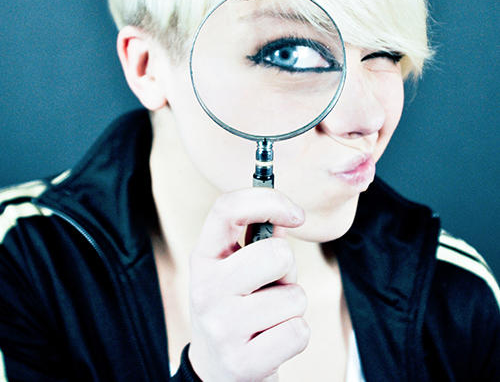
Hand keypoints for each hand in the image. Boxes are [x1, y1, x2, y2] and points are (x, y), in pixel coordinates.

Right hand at [188, 188, 309, 381]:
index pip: (226, 208)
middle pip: (277, 253)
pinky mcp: (241, 362)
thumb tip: (286, 214)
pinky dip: (295, 334)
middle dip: (289, 268)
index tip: (296, 215)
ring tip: (269, 316)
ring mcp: (221, 326)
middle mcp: (205, 288)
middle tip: (274, 284)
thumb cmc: (234, 306)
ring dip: (292, 306)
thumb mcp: (234, 269)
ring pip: (294, 297)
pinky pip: (299, 332)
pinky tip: (271, 339)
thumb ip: (259, 239)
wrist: (216, 370)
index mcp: (204, 256)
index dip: (268, 200)